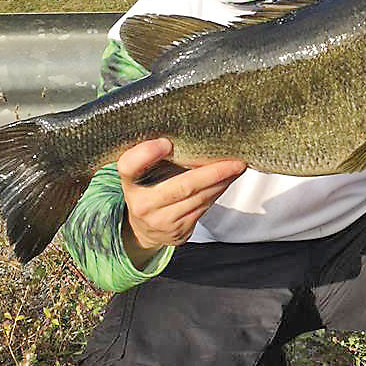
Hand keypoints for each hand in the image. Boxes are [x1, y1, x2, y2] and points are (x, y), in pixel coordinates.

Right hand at [118, 138, 245, 267]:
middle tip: (234, 161)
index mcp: (130, 182)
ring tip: (236, 167)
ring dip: (222, 182)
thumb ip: (154, 155)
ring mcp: (161, 220)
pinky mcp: (178, 231)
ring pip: (198, 198)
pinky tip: (227, 181)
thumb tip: (192, 134)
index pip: (129, 166)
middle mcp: (143, 203)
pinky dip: (218, 192)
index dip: (146, 154)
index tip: (165, 142)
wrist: (144, 229)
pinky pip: (203, 208)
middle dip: (213, 173)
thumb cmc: (147, 189)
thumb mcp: (141, 172)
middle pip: (182, 186)